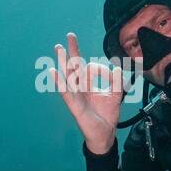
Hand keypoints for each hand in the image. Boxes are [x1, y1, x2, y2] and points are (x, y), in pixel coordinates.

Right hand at [54, 32, 124, 154]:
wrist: (105, 134)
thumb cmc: (107, 115)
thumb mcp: (116, 94)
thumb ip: (117, 80)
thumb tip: (117, 67)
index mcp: (87, 84)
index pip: (88, 68)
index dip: (98, 67)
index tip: (110, 72)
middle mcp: (79, 88)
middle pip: (73, 66)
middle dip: (72, 51)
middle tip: (70, 35)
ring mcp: (75, 96)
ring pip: (68, 76)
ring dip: (63, 62)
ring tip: (59, 48)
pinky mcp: (74, 106)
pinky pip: (65, 93)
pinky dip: (59, 82)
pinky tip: (53, 72)